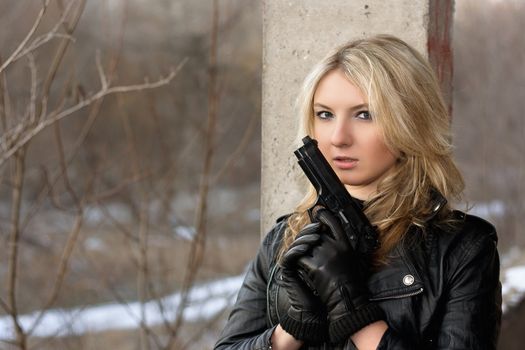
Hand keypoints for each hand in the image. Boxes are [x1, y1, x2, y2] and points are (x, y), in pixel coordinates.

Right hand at [279, 222, 327, 342]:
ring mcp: (292, 264)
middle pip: (300, 238)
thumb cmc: (328, 290)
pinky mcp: (287, 272)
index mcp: (307, 255)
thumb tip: (339, 235)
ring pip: (294, 245)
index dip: (313, 228)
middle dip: (309, 231)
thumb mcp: (333, 266)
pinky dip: (297, 250)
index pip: (308, 236)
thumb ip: (332, 252)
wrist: (318, 309)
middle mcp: (298, 258)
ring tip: (315, 236)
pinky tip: (306, 247)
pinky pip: (289, 257)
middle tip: (318, 226)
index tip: (323, 223)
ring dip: (304, 239)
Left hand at [297, 207, 383, 342]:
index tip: (318, 211)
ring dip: (302, 249)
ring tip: (300, 253)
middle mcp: (335, 247)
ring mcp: (324, 256)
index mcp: (346, 244)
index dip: (324, 216)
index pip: (334, 223)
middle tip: (304, 239)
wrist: (347, 298)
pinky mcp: (315, 266)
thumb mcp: (350, 257)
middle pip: (316, 234)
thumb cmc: (351, 281)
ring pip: (306, 245)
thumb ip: (340, 246)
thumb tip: (329, 235)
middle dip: (309, 237)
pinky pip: (301, 258)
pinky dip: (298, 260)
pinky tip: (298, 264)